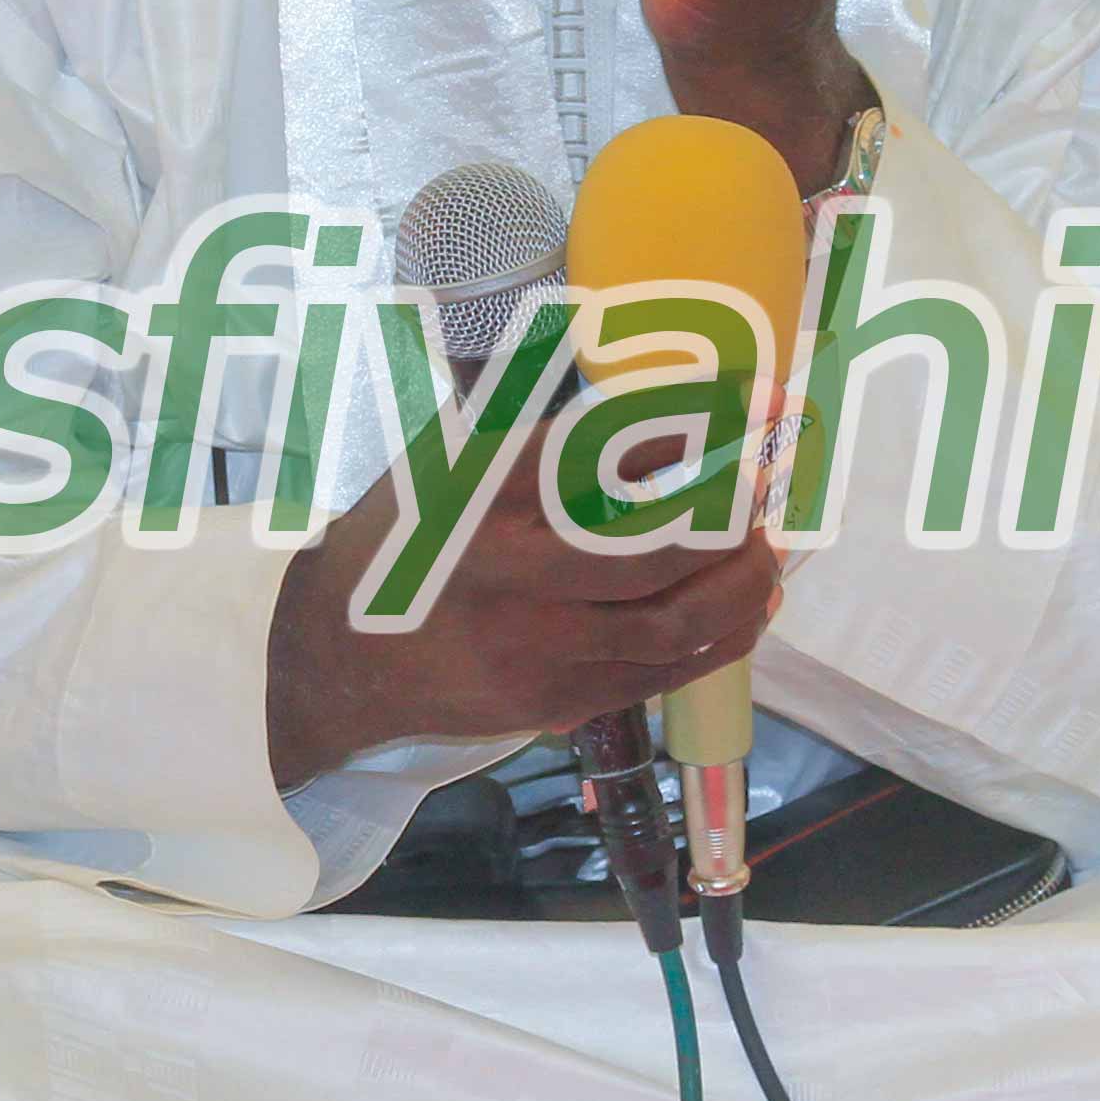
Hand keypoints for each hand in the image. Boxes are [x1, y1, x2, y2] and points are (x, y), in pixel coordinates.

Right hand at [266, 434, 778, 790]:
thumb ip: (548, 438)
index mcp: (486, 486)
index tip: (763, 399)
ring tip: (764, 555)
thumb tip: (672, 406)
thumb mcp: (453, 461)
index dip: (701, 419)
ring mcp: (532, 644)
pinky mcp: (552, 702)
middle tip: (760, 493)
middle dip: (730, 518)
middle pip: (657, 547)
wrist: (335, 655)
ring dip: (740, 585)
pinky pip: (660, 674)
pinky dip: (719, 640)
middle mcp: (510, 566)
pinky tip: (745, 612)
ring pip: (672, 622)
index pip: (613, 443)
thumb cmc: (403, 538)